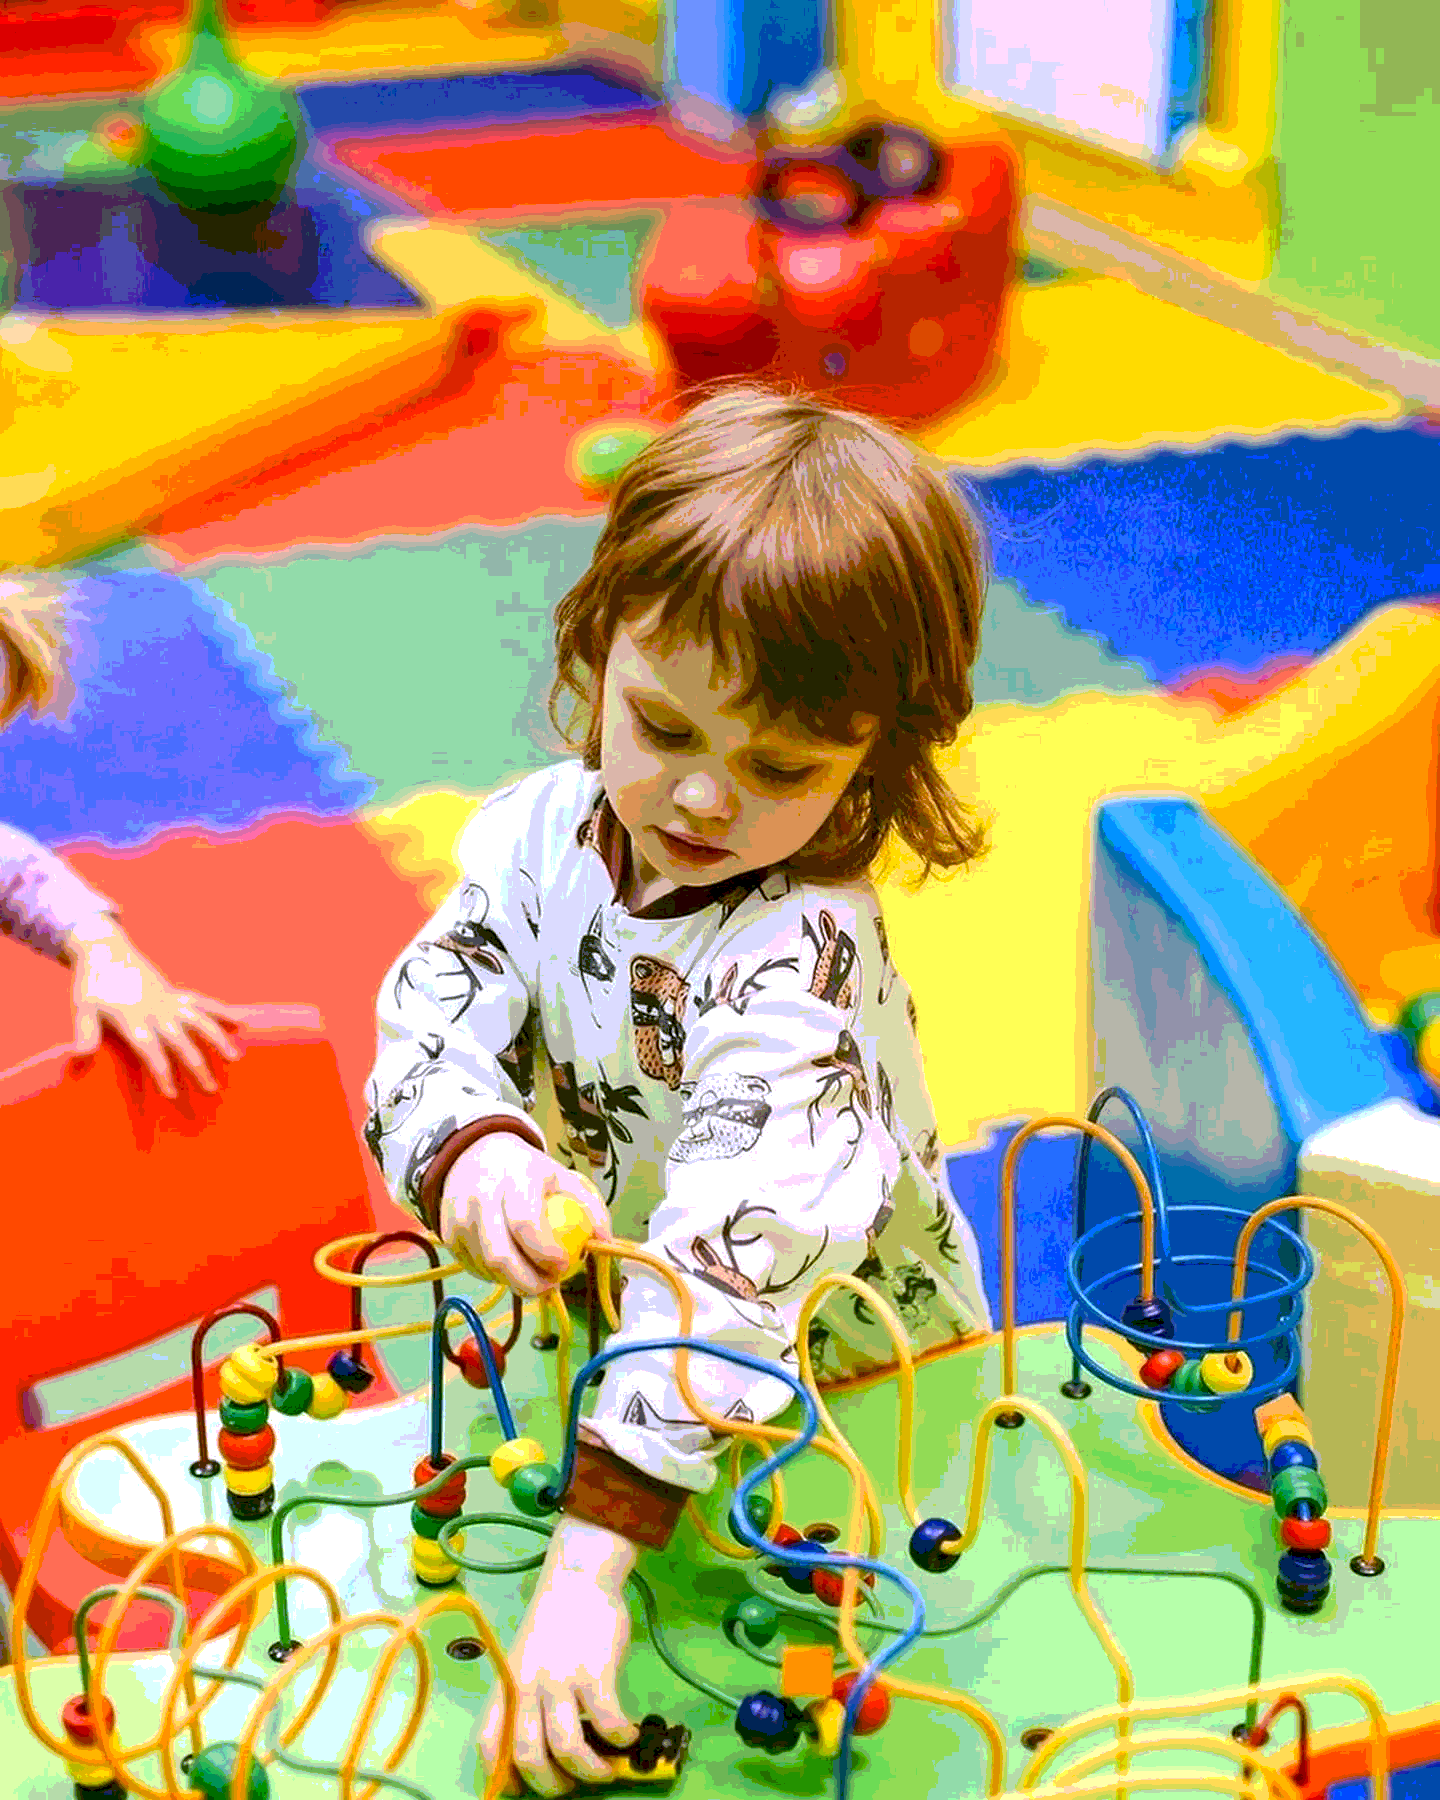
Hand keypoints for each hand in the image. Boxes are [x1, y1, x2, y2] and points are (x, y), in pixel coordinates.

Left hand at [66, 921, 240, 1100]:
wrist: (106, 951)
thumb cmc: (92, 984)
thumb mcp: (83, 1008)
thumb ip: (85, 1033)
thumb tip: (78, 1058)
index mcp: (134, 1019)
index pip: (151, 1051)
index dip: (163, 1072)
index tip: (173, 1094)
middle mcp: (157, 1011)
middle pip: (182, 1042)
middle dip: (198, 1066)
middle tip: (211, 1089)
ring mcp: (170, 1001)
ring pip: (200, 1021)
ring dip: (219, 1039)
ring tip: (235, 1058)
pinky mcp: (177, 993)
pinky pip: (203, 1002)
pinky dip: (221, 1011)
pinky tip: (239, 1022)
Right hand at [440, 1134, 606, 1297]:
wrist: (474, 1154)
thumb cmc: (526, 1171)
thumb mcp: (561, 1177)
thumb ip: (589, 1207)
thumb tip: (606, 1242)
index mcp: (515, 1178)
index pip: (525, 1223)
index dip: (545, 1252)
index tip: (564, 1265)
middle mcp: (480, 1197)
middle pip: (499, 1256)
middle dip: (528, 1282)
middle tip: (550, 1286)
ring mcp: (458, 1217)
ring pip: (485, 1268)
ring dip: (513, 1282)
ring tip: (534, 1278)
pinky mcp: (446, 1234)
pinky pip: (473, 1268)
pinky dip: (495, 1277)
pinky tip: (512, 1269)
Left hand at [479, 1519, 638, 1796]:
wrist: (579, 1575)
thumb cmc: (555, 1618)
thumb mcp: (526, 1658)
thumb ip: (528, 1698)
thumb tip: (548, 1746)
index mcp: (507, 1686)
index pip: (489, 1744)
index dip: (503, 1778)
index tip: (523, 1791)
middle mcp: (527, 1687)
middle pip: (528, 1757)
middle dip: (552, 1785)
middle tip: (572, 1784)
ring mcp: (560, 1679)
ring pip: (568, 1748)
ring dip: (590, 1771)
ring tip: (606, 1769)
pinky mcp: (595, 1671)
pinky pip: (607, 1722)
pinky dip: (620, 1738)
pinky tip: (628, 1734)